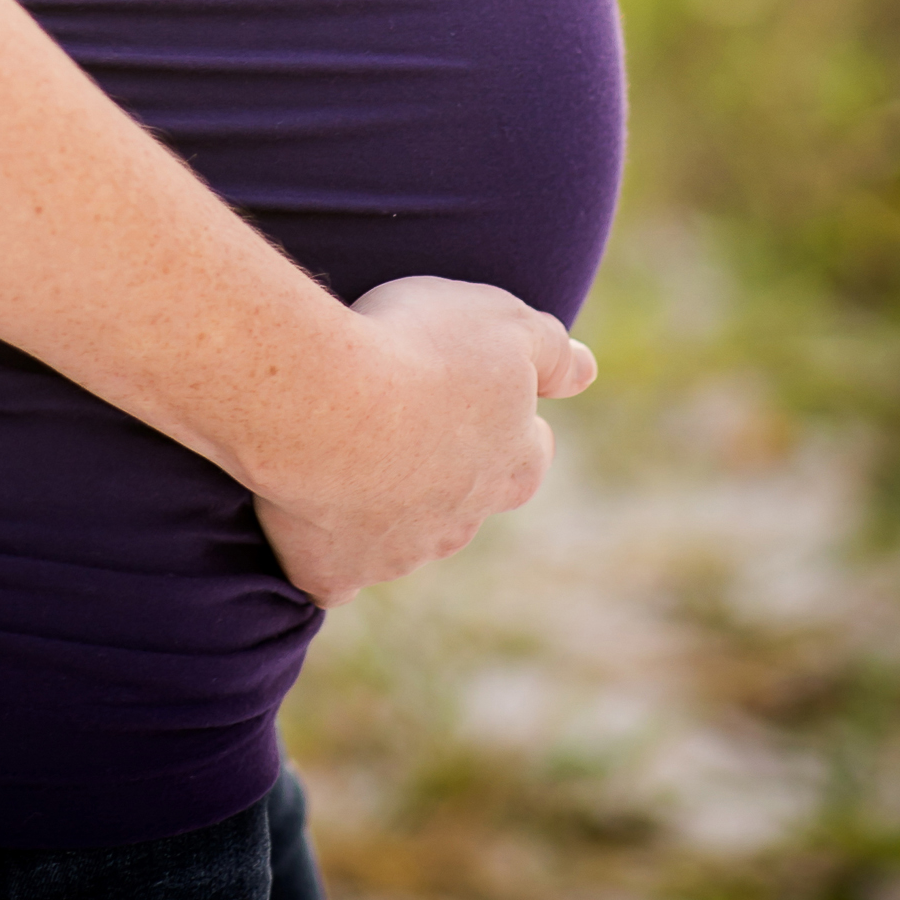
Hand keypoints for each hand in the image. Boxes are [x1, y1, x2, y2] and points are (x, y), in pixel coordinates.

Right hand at [251, 276, 594, 607]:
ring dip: (385, 505)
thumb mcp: (504, 323)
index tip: (477, 399)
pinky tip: (310, 530)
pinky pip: (335, 575)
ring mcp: (400, 553)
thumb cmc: (419, 349)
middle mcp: (463, 520)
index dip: (507, 428)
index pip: (528, 457)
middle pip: (465, 502)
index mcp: (509, 463)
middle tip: (403, 421)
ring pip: (403, 539)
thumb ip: (552, 350)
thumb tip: (589, 370)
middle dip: (443, 471)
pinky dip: (327, 556)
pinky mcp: (336, 571)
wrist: (327, 403)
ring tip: (345, 451)